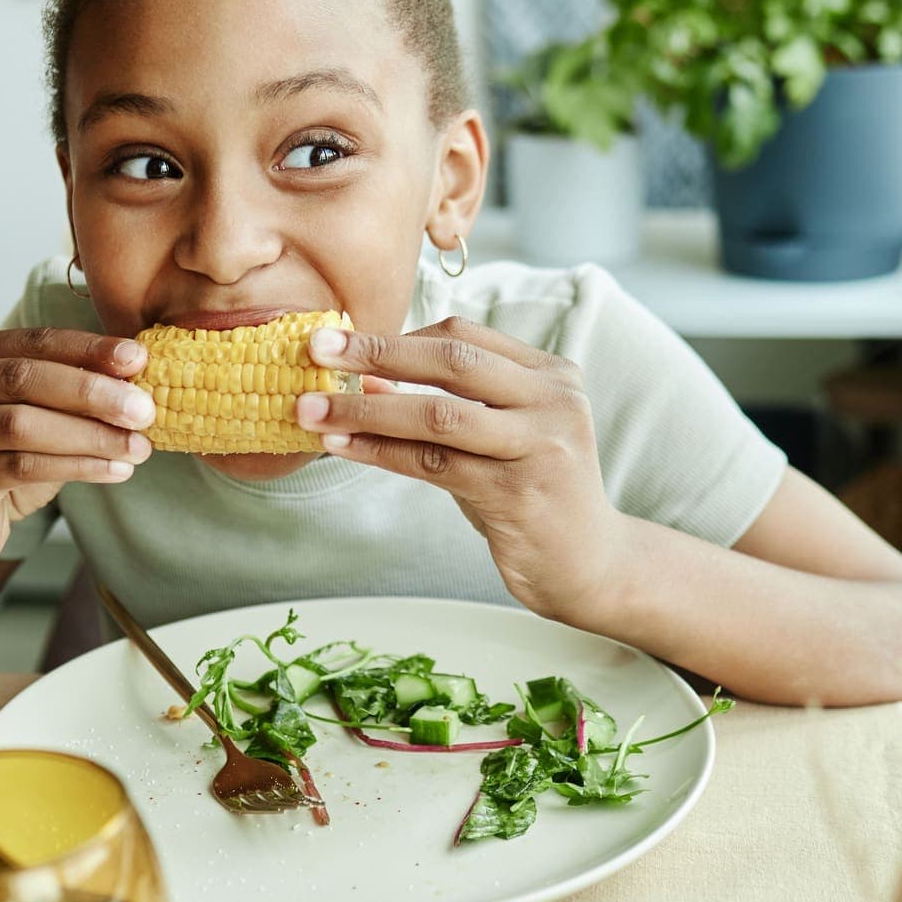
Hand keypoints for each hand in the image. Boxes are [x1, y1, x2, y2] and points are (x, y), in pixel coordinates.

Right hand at [0, 327, 154, 580]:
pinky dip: (77, 466)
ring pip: (25, 424)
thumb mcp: (33, 416)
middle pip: (27, 378)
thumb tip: (137, 379)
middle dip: (93, 393)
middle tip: (144, 409)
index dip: (90, 349)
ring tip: (138, 447)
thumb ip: (68, 392)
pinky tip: (114, 471)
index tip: (138, 360)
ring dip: (91, 435)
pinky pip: (23, 466)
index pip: (37, 341)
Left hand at [296, 317, 614, 624]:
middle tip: (316, 349)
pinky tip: (343, 446)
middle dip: (376, 352)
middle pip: (452, 361)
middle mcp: (553, 400)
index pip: (464, 337)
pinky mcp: (519, 494)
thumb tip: (365, 375)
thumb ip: (443, 403)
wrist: (590, 566)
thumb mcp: (494, 438)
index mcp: (551, 373)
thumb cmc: (534, 494)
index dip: (397, 335)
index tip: (341, 340)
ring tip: (311, 410)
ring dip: (366, 409)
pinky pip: (434, 464)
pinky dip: (381, 452)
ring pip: (438, 414)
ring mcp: (540, 446)